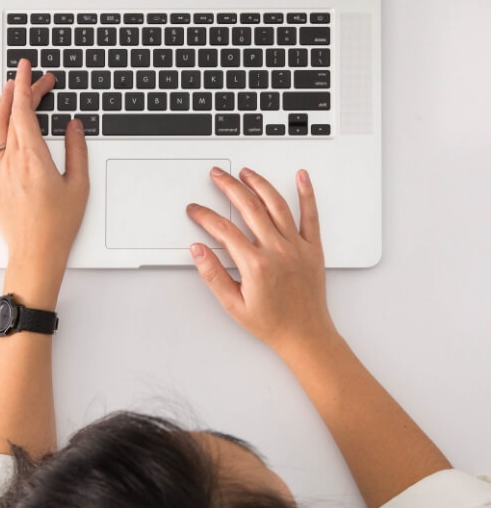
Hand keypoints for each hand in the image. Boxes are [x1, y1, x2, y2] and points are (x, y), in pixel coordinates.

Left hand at [0, 60, 88, 305]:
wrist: (35, 252)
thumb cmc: (58, 225)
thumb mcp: (79, 185)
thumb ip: (77, 150)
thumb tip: (74, 126)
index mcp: (34, 158)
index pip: (25, 111)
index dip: (27, 86)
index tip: (29, 70)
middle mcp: (11, 161)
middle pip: (11, 115)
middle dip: (22, 91)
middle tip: (34, 79)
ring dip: (3, 105)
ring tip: (12, 90)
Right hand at [187, 167, 333, 357]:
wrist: (305, 335)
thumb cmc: (272, 323)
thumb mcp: (233, 305)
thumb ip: (213, 275)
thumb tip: (198, 250)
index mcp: (255, 265)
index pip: (224, 230)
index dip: (205, 216)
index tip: (196, 210)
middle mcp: (277, 251)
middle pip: (249, 207)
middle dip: (229, 187)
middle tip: (217, 175)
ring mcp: (297, 247)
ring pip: (276, 205)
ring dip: (259, 184)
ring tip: (246, 172)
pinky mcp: (313, 248)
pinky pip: (310, 215)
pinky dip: (307, 194)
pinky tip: (301, 177)